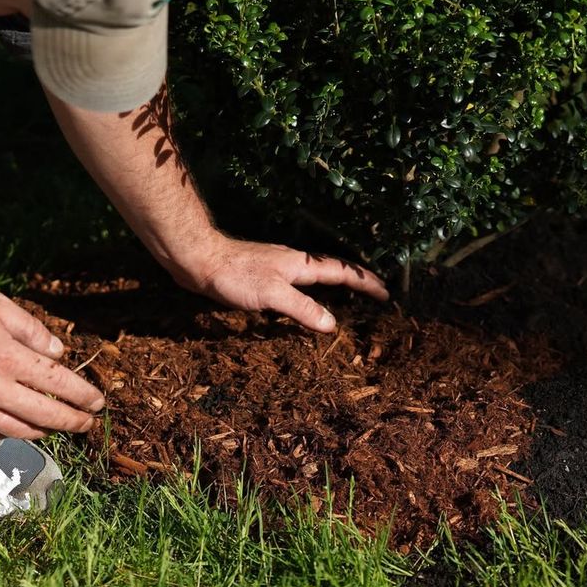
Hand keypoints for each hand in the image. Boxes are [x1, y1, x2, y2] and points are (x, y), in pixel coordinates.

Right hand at [0, 286, 103, 439]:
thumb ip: (32, 330)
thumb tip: (58, 352)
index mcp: (8, 358)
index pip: (58, 383)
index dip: (83, 395)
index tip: (98, 402)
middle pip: (45, 415)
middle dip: (73, 421)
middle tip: (88, 424)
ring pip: (19, 430)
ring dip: (44, 431)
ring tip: (57, 427)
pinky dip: (10, 434)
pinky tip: (19, 427)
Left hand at [173, 236, 388, 332]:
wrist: (200, 260)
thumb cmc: (235, 275)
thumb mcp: (273, 295)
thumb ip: (302, 309)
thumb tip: (332, 325)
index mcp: (301, 265)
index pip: (342, 272)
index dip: (365, 283)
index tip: (386, 294)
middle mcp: (293, 263)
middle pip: (333, 270)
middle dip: (356, 281)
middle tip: (375, 293)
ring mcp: (277, 268)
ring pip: (315, 276)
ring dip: (334, 285)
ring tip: (347, 297)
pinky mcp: (262, 275)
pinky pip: (297, 283)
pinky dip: (310, 292)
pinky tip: (302, 301)